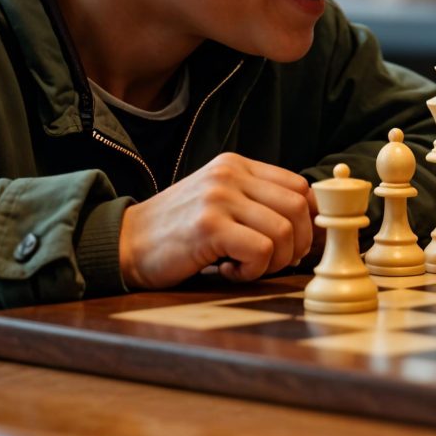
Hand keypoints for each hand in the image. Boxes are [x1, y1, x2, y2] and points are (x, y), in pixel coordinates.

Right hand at [117, 152, 313, 288]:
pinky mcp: (209, 225)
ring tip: (245, 267)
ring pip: (283, 231)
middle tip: (272, 263)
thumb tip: (312, 226)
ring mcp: (219, 198)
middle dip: (296, 245)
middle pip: (298, 208)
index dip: (307, 221)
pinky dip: (252, 271)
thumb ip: (257, 204)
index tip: (294, 244)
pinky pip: (260, 251)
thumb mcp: (220, 203)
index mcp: (236, 165)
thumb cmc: (177, 231)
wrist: (124, 244)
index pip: (300, 187)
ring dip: (272, 261)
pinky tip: (227, 270)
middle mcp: (230, 174)